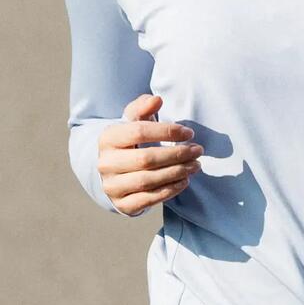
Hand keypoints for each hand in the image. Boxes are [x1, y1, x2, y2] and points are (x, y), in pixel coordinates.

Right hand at [97, 92, 201, 216]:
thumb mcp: (132, 121)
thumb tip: (157, 100)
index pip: (138, 132)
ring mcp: (112, 186)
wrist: (113, 173)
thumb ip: (143, 107)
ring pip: (148, 181)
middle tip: (197, 151)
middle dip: (176, 155)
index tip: (189, 133)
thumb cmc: (129, 142)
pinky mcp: (121, 204)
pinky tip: (184, 181)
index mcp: (107, 138)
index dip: (166, 132)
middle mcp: (106, 163)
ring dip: (176, 173)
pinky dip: (169, 191)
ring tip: (195, 166)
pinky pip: (148, 200)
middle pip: (145, 159)